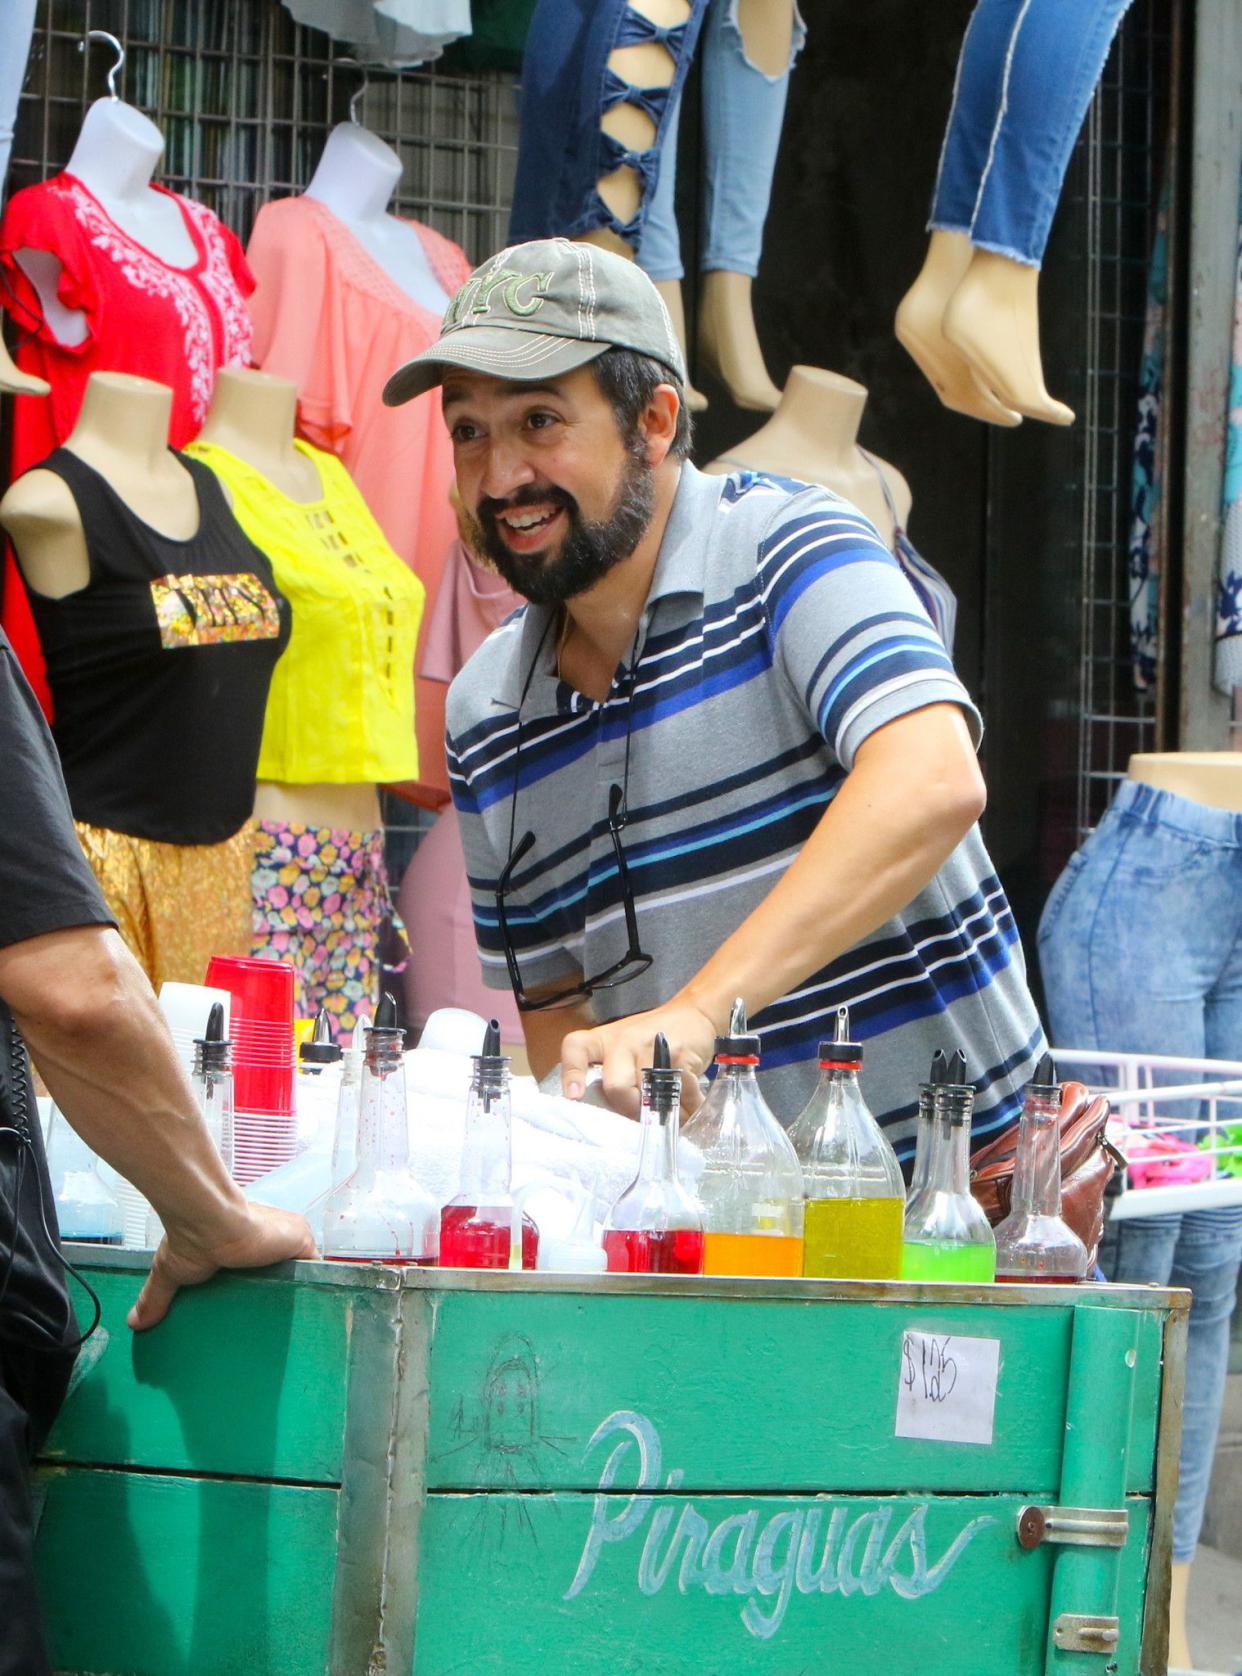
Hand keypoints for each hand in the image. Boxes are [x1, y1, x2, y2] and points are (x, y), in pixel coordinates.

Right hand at [128, 1202, 318, 1330]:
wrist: (209, 1220)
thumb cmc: (192, 1237)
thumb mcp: (171, 1271)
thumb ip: (156, 1297)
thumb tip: (133, 1322)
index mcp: (245, 1242)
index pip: (262, 1267)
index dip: (263, 1285)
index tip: (261, 1310)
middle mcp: (271, 1236)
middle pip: (286, 1270)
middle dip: (284, 1290)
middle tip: (278, 1322)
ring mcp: (287, 1237)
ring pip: (302, 1268)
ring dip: (302, 1286)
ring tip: (295, 1320)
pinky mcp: (299, 1239)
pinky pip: (318, 1265)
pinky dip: (318, 1282)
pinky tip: (315, 1304)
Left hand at [560, 1001, 717, 1117]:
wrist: (692, 1015)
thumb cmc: (649, 1040)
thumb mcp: (622, 1050)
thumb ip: (613, 1077)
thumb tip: (612, 1124)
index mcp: (603, 1040)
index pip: (576, 1048)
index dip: (572, 1074)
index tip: (575, 1097)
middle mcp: (623, 1040)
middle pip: (616, 1086)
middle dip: (630, 1108)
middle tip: (642, 1114)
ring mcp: (652, 1045)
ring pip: (649, 1094)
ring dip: (661, 1111)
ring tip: (668, 1111)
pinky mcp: (680, 1053)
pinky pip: (678, 1091)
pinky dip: (685, 1105)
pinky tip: (687, 1104)